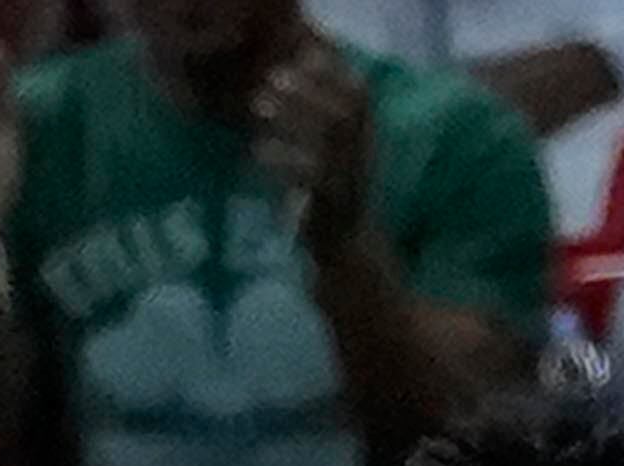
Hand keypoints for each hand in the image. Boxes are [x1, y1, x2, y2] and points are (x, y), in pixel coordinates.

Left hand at [252, 32, 377, 249]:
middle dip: (308, 91)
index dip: (335, 73)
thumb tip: (285, 91)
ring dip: (292, 118)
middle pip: (343, 113)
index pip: (360, 96)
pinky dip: (282, 160)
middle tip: (271, 78)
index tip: (304, 55)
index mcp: (366, 141)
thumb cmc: (331, 199)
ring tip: (257, 105)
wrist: (345, 252)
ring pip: (326, 141)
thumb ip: (316, 127)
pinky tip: (256, 150)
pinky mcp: (332, 207)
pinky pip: (309, 178)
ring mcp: (349, 182)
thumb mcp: (330, 158)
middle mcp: (363, 156)